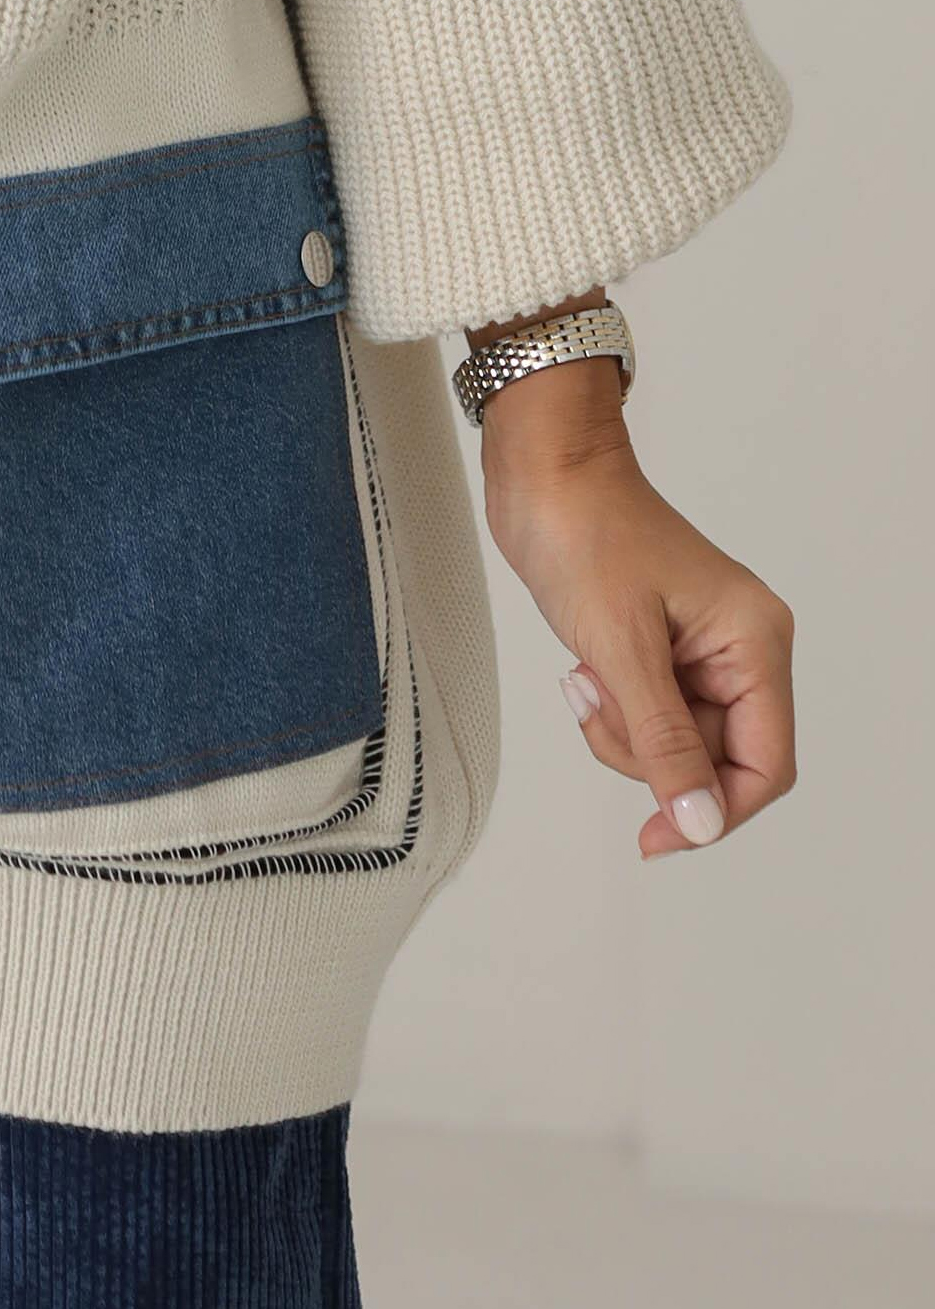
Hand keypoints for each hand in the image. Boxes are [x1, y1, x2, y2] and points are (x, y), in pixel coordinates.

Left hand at [480, 364, 795, 857]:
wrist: (542, 470)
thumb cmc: (586, 533)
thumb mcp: (622, 649)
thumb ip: (664, 742)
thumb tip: (700, 823)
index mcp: (755, 643)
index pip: (766, 764)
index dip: (716, 810)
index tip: (656, 837)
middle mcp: (740, 649)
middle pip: (715, 759)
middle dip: (648, 755)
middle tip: (595, 706)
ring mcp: (699, 648)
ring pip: (674, 741)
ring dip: (620, 730)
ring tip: (583, 678)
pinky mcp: (658, 644)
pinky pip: (646, 711)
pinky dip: (610, 707)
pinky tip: (581, 670)